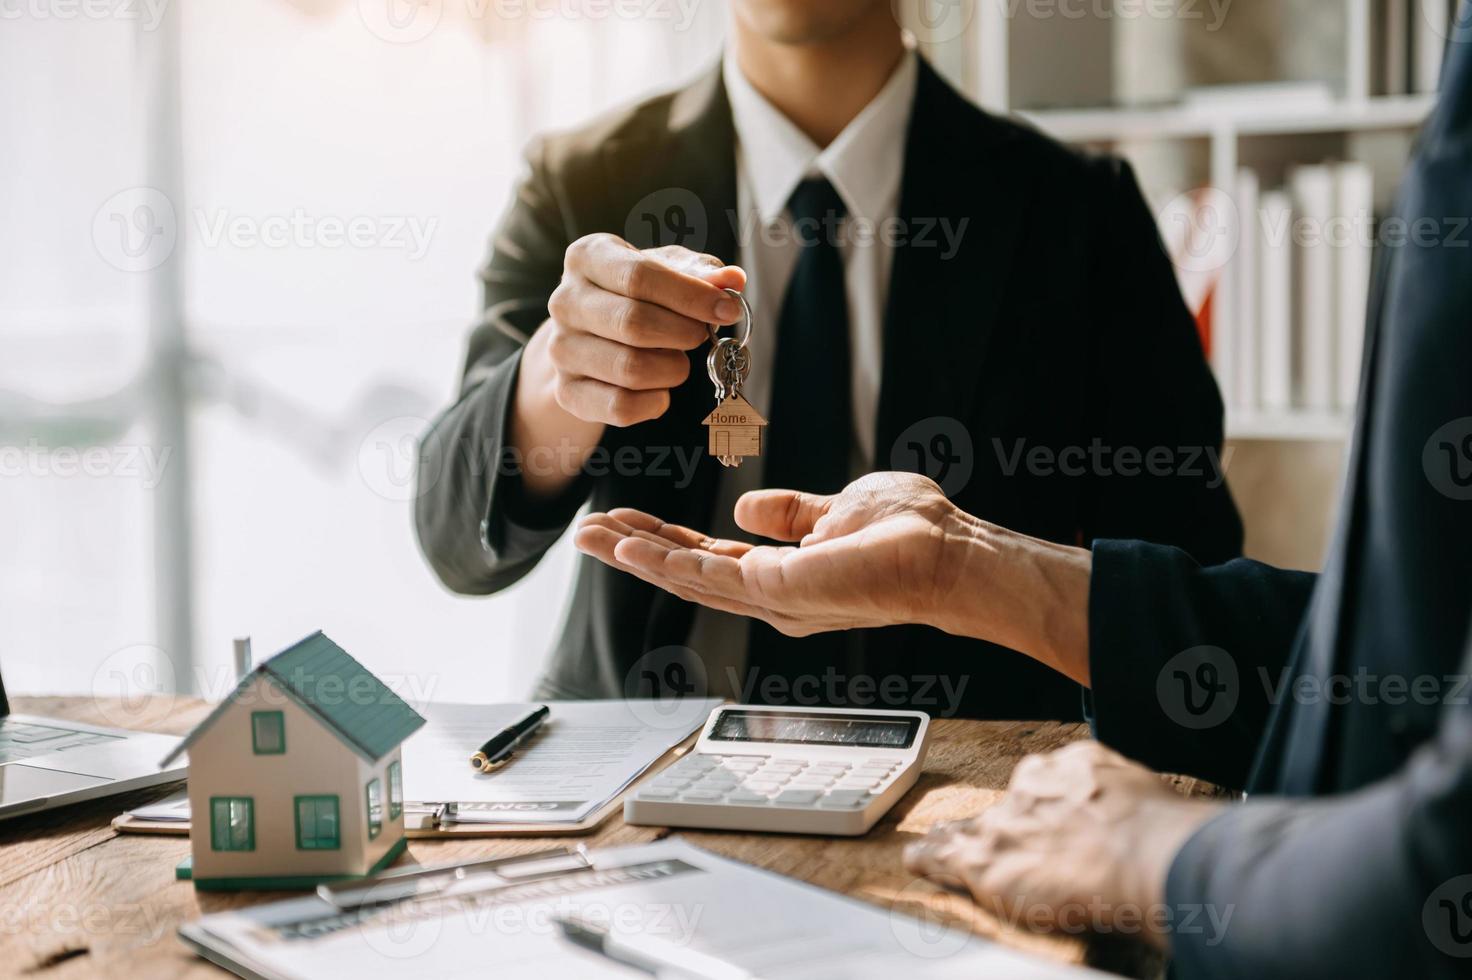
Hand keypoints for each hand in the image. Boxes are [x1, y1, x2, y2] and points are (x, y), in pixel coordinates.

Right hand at [530, 234, 745, 427]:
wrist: (588, 334)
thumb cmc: (634, 294)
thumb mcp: (665, 270)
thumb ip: (699, 273)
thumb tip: (732, 281)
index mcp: (587, 258)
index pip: (639, 276)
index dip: (691, 296)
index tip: (727, 310)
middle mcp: (565, 301)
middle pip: (633, 323)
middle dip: (683, 333)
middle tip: (700, 336)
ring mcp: (561, 349)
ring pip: (631, 369)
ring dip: (672, 369)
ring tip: (676, 359)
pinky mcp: (567, 392)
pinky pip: (620, 407)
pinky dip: (655, 402)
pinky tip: (660, 389)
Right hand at [575, 473, 971, 634]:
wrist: (949, 555)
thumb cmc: (911, 534)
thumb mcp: (835, 508)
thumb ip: (789, 514)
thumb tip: (746, 507)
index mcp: (783, 574)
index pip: (709, 557)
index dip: (665, 541)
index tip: (626, 521)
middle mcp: (771, 595)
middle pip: (688, 572)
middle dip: (635, 552)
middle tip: (586, 533)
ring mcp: (773, 598)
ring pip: (687, 577)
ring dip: (636, 556)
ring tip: (590, 536)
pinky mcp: (779, 591)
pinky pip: (709, 575)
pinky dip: (665, 562)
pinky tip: (631, 548)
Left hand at [902, 741, 1221, 949]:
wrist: (1144, 855)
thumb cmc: (1158, 831)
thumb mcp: (1143, 791)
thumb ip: (1124, 797)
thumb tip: (1138, 813)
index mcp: (1070, 765)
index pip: (1044, 781)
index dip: (1042, 804)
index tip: (1046, 816)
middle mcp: (1030, 788)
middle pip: (1005, 804)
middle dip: (1001, 821)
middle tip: (1000, 836)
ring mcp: (1005, 824)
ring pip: (969, 829)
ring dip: (956, 838)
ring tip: (938, 841)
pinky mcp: (986, 861)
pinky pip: (944, 858)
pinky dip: (929, 859)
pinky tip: (918, 860)